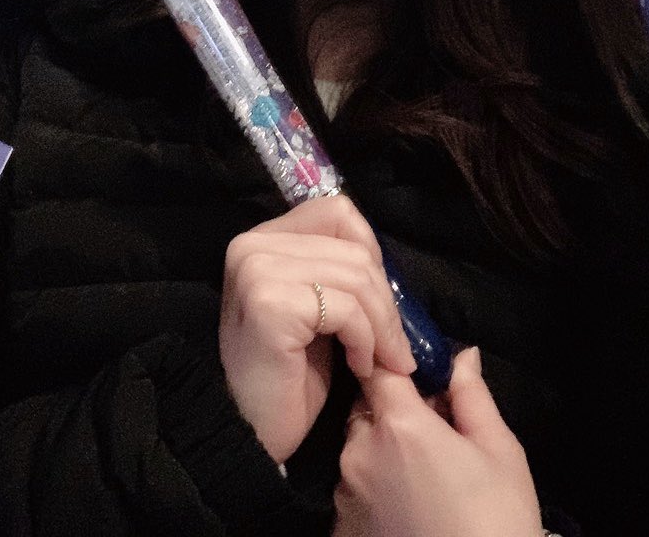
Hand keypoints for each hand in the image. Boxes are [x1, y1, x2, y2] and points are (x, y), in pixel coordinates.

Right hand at [220, 195, 414, 462]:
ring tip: (382, 361)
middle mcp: (253, 245)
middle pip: (354, 249)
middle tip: (396, 348)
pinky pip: (346, 309)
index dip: (371, 253)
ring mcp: (257, 270)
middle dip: (387, 303)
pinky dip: (366, 341)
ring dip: (382, 327)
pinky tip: (359, 366)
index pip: (337, 213)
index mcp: (263, 239)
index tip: (381, 302)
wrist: (252, 434)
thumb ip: (340, 272)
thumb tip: (389, 265)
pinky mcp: (269, 303)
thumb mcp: (320, 310)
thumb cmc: (290, 377)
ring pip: (356, 277)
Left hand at [334, 347, 540, 536]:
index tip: (415, 372)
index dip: (395, 364)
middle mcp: (360, 453)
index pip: (379, 369)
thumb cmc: (496, 520)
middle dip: (391, 412)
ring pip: (356, 451)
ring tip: (423, 476)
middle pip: (364, 410)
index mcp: (400, 425)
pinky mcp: (342, 529)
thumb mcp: (500, 452)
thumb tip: (462, 358)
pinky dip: (373, 488)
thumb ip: (472, 398)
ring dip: (380, 451)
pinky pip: (352, 490)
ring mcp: (345, 494)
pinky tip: (407, 506)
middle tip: (432, 431)